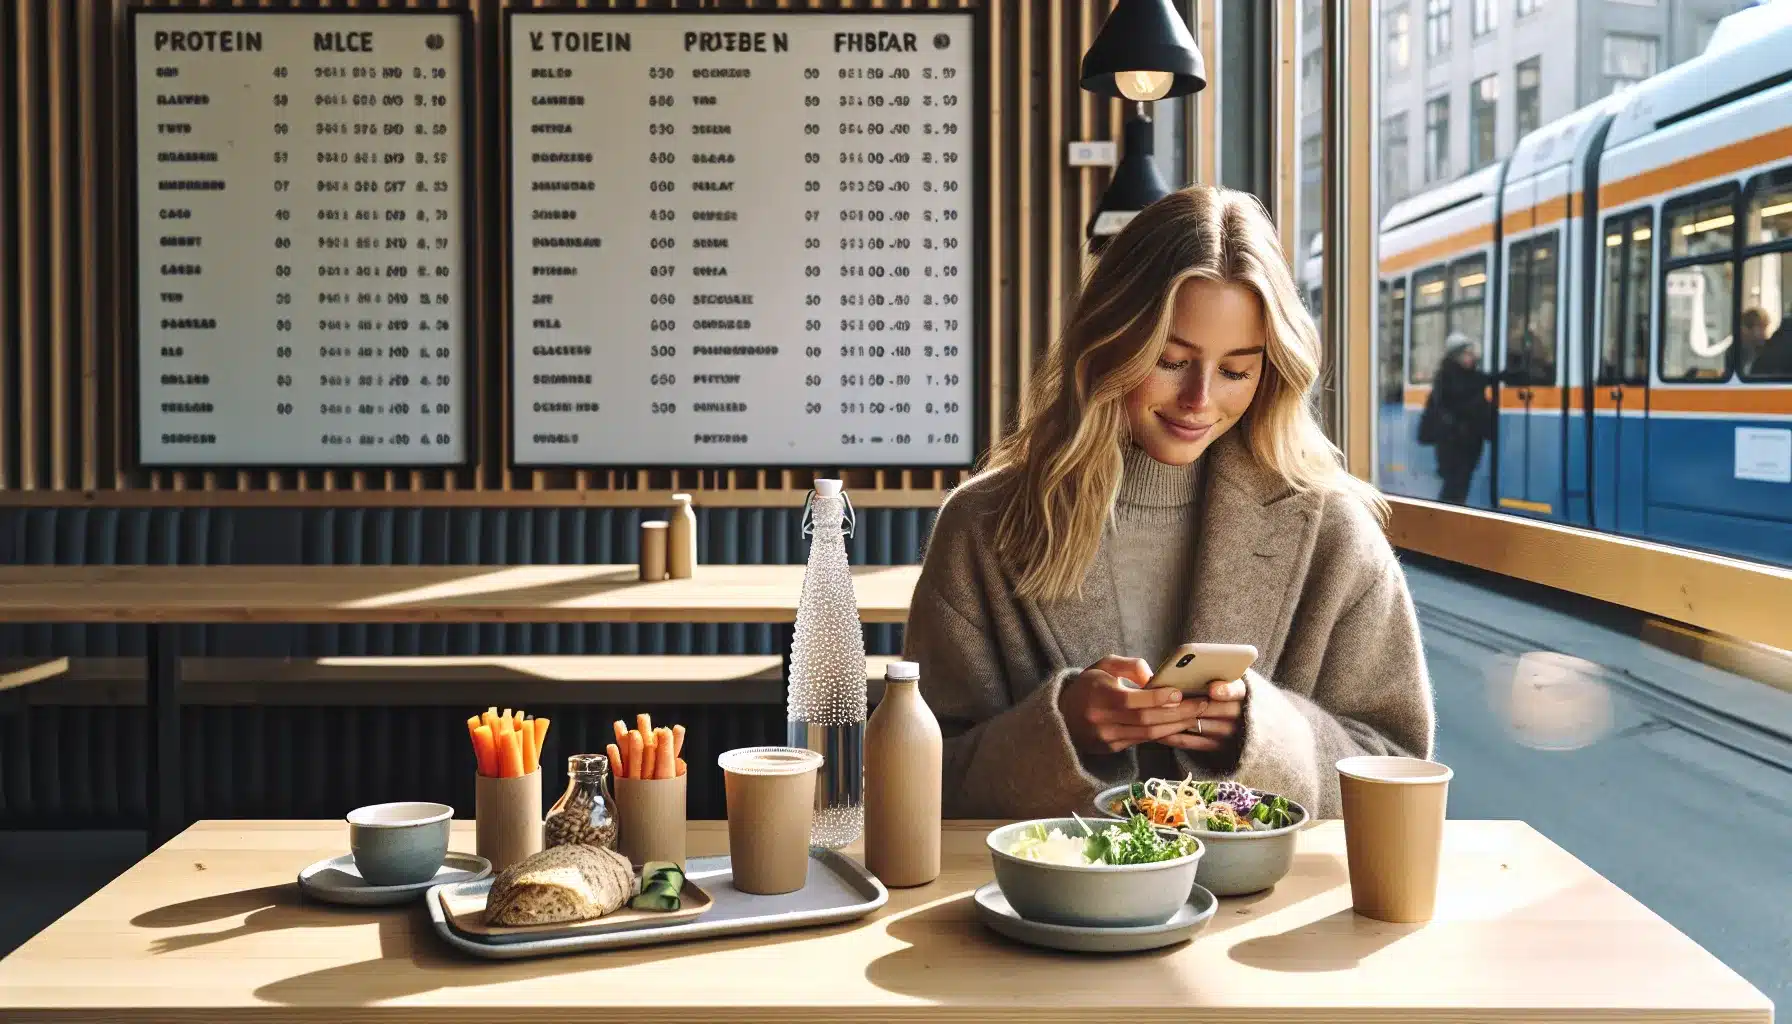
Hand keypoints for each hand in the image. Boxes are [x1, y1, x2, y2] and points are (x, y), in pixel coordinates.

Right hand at [1058, 656, 1206, 755]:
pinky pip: (1143, 741)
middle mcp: (1102, 720)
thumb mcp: (1102, 666)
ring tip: (1197, 716)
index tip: (1179, 693)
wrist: (1062, 717)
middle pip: (1146, 720)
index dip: (1157, 698)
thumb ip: (1128, 665)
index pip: (1132, 701)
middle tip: (1202, 705)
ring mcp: (1107, 737)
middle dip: (1177, 713)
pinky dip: (1164, 733)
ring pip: (1148, 734)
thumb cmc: (1087, 686)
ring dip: (1175, 726)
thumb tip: (1153, 677)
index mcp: (1099, 696)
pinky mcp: (1113, 748)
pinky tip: (1180, 725)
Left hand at [1156, 677, 1247, 752]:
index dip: (1226, 690)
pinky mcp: (1217, 747)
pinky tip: (1156, 730)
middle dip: (1189, 704)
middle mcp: (1238, 715)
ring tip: (1152, 712)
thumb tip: (1190, 666)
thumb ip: (1218, 672)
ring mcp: (1228, 734)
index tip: (1212, 689)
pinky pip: (1191, 743)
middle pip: (1212, 710)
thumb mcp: (1231, 678)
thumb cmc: (1228, 690)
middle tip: (1166, 699)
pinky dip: (1173, 736)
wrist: (1246, 720)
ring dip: (1174, 719)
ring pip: (1197, 725)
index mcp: (1243, 692)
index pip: (1238, 690)